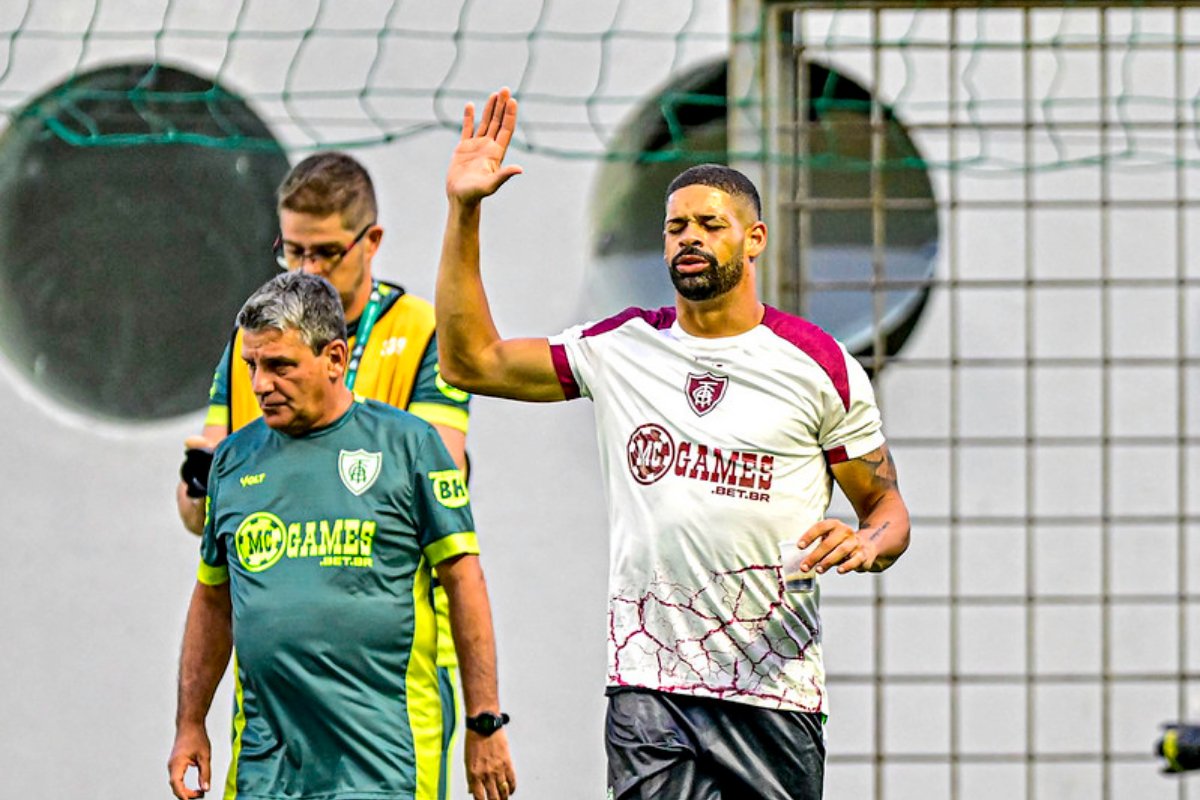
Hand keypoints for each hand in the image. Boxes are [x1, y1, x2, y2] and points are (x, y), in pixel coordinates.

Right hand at [167, 723, 211, 798]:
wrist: (190, 724)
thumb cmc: (197, 737)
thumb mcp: (205, 756)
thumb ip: (205, 773)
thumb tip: (206, 789)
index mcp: (177, 764)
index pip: (176, 784)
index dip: (183, 794)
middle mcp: (172, 766)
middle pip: (175, 786)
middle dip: (186, 795)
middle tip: (201, 795)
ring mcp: (172, 765)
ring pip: (176, 783)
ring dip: (185, 791)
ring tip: (199, 793)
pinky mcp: (175, 764)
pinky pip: (177, 779)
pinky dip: (183, 785)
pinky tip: (193, 787)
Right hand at [447, 88, 522, 205]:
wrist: (460, 199)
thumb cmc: (475, 194)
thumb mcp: (490, 184)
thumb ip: (504, 176)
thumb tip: (520, 169)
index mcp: (496, 153)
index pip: (506, 130)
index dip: (509, 115)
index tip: (512, 100)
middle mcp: (488, 147)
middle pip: (498, 122)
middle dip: (502, 106)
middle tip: (505, 89)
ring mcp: (476, 146)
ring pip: (485, 123)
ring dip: (490, 109)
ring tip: (495, 94)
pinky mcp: (463, 148)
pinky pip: (467, 129)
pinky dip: (468, 117)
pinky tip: (470, 105)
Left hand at [465, 729, 516, 799]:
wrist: (484, 725)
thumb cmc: (473, 740)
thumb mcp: (467, 761)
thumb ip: (470, 778)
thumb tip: (471, 790)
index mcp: (474, 774)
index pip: (479, 797)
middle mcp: (486, 774)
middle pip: (493, 797)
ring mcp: (498, 769)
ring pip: (503, 791)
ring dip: (504, 797)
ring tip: (503, 799)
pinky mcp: (507, 762)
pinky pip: (512, 780)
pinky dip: (512, 788)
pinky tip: (510, 790)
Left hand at [797, 519, 877, 573]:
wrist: (867, 546)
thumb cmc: (840, 544)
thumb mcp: (829, 540)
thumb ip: (817, 546)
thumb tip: (801, 560)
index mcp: (834, 525)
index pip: (820, 527)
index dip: (809, 536)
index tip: (799, 546)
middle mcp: (845, 531)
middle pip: (828, 543)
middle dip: (814, 556)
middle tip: (804, 567)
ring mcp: (855, 543)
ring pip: (841, 551)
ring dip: (828, 561)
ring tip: (818, 570)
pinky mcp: (863, 554)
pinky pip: (855, 560)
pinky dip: (847, 566)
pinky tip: (839, 570)